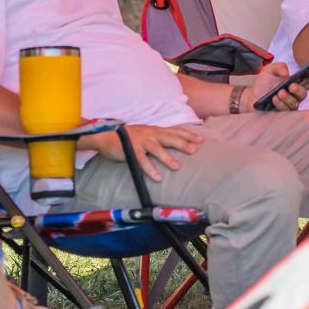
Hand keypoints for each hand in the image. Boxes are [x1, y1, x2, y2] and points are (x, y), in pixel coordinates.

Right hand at [88, 124, 203, 181]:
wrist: (106, 135)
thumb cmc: (128, 136)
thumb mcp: (146, 132)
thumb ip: (158, 136)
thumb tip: (173, 141)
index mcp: (155, 130)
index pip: (175, 130)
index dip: (188, 134)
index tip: (201, 139)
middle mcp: (150, 134)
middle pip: (170, 138)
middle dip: (183, 144)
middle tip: (195, 150)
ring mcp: (141, 142)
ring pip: (157, 149)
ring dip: (167, 158)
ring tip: (177, 167)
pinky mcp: (131, 150)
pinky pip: (142, 161)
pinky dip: (150, 169)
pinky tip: (158, 178)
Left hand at [248, 61, 308, 111]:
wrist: (252, 94)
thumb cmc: (264, 82)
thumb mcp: (270, 70)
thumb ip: (279, 66)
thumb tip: (286, 72)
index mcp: (296, 82)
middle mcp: (295, 94)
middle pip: (304, 94)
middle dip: (298, 90)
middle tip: (291, 86)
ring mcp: (289, 104)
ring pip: (294, 103)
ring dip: (288, 98)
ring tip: (279, 92)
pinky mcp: (282, 112)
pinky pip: (285, 110)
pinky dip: (280, 103)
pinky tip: (274, 98)